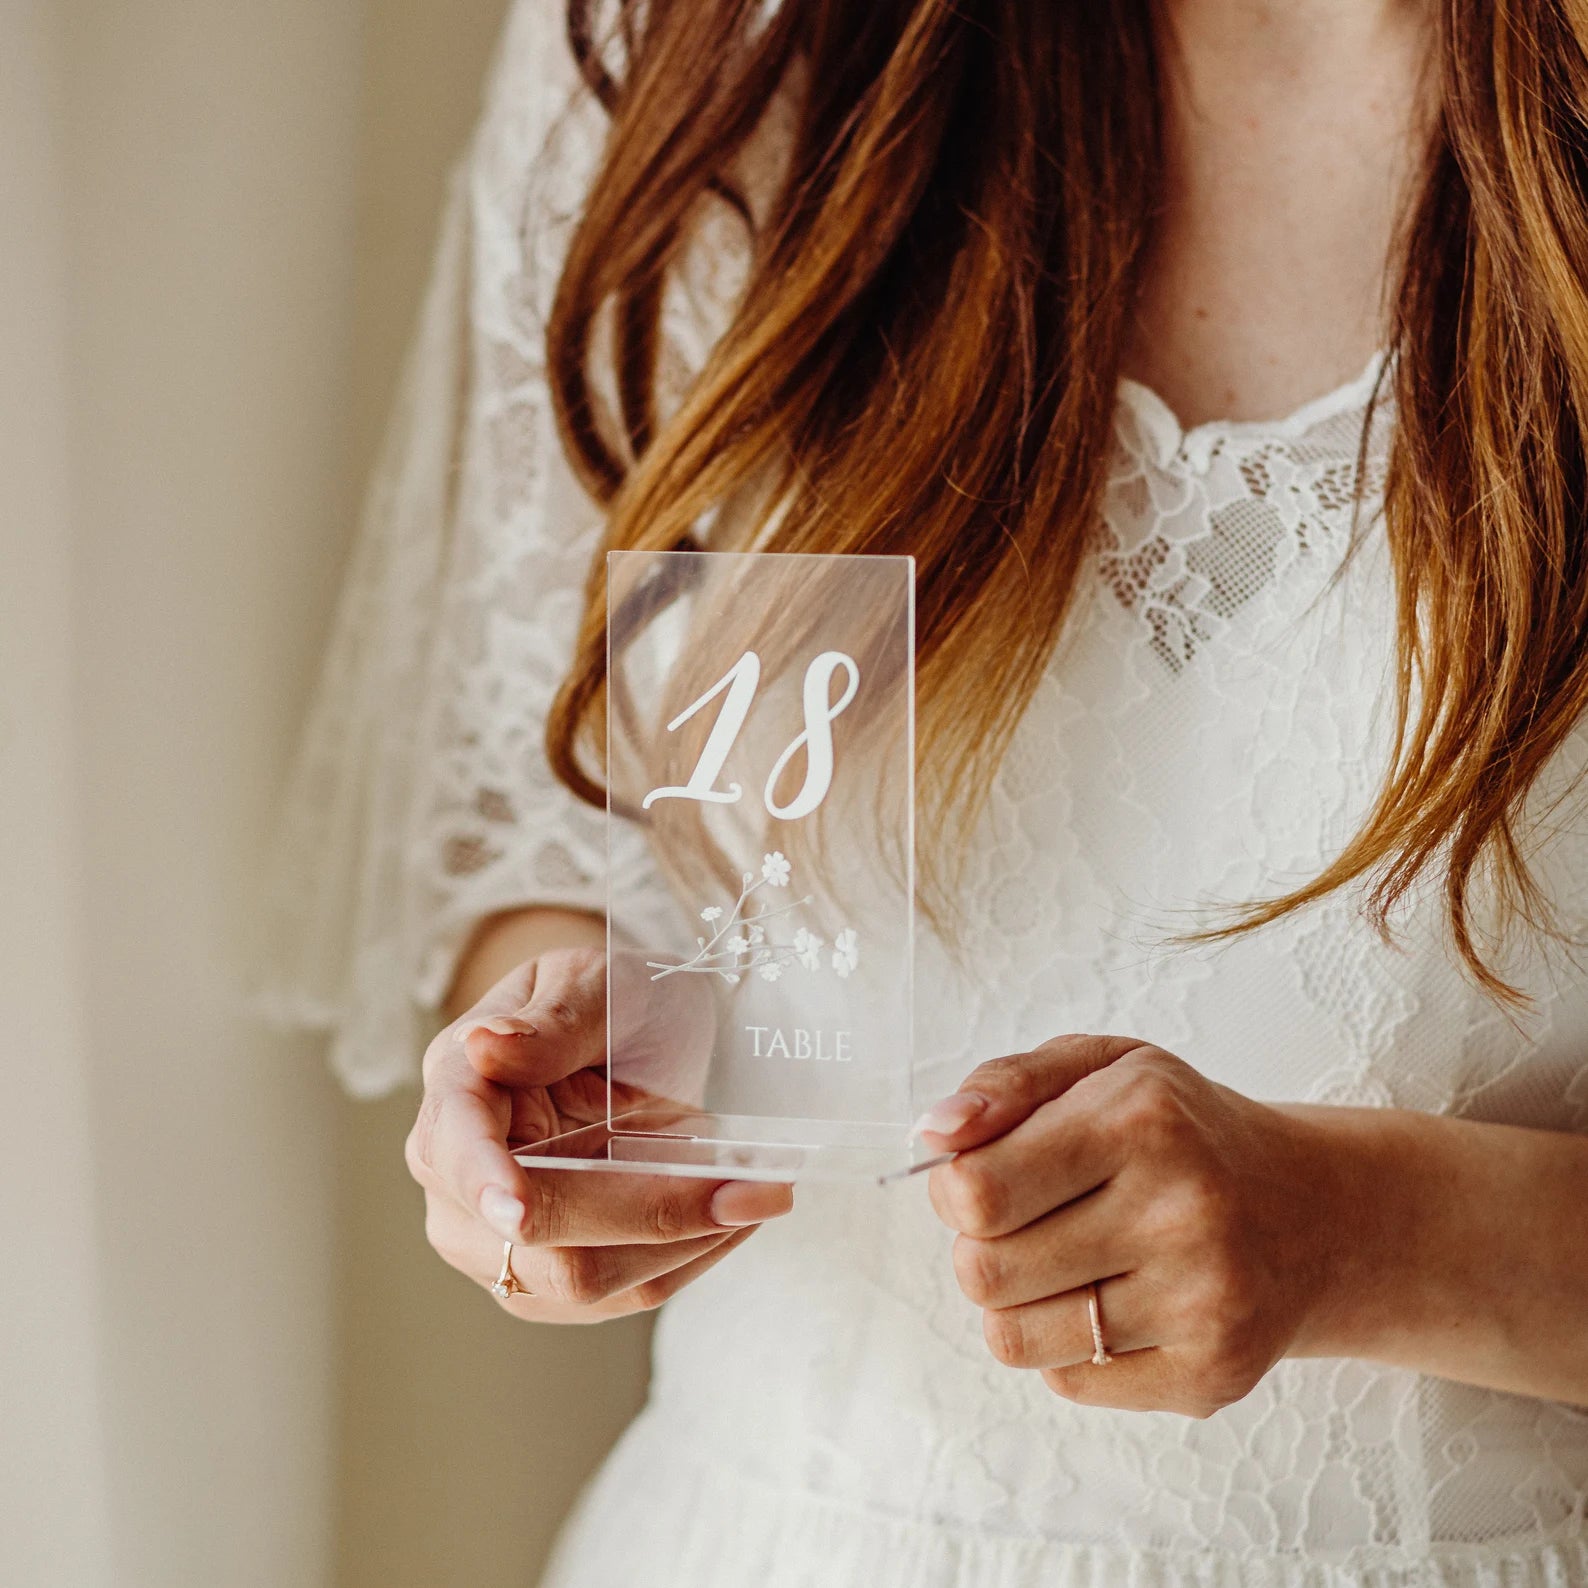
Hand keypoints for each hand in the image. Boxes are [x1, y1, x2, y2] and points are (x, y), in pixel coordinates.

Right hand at [406, 945, 792, 1320]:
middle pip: (542, 1234)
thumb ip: (553, 1023)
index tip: (521, 1211)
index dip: (486, 1180)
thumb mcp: (596, 984)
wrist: (636, 1036)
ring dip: (688, 1242)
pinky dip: (691, 1255)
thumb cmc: (613, 1000)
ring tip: (760, 1189)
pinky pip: (624, 1292)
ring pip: (588, 1280)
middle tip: (759, 1187)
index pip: (455, 1148)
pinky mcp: (548, 1281)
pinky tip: (734, 1211)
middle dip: (655, 1214)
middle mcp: (458, 1179)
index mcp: (457, 1087)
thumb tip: (487, 1048)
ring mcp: (496, 1242)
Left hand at [922, 1036, 1338, 1416]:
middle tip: (1030, 1220)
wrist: (1314, 1211)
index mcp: (1143, 1120)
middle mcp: (1182, 1212)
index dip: (953, 1188)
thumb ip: (1004, 1084)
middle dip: (981, 1246)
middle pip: (983, 1272)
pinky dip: (1068, 1346)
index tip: (983, 1176)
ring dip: (1019, 1301)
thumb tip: (934, 1133)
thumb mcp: (1101, 1066)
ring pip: (1014, 1338)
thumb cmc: (1181, 1130)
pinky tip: (1117, 1300)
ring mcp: (1203, 1302)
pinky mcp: (1212, 1375)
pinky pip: (1068, 1381)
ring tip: (1070, 1260)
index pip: (976, 1192)